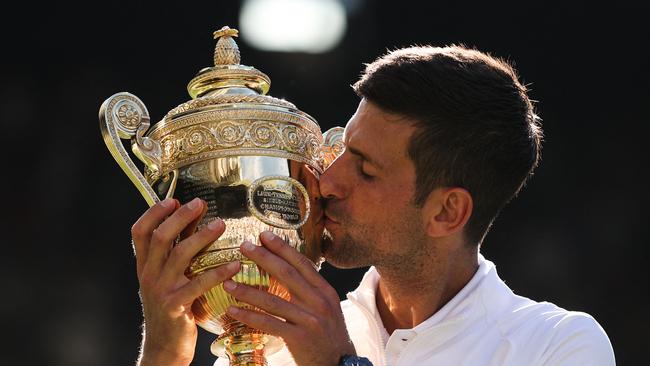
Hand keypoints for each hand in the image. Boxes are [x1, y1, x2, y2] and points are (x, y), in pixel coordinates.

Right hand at [131, 197, 240, 365]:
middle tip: (200, 203)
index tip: (173, 199)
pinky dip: (219, 272)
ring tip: (220, 225)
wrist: (164, 346)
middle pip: (160, 238)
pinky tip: (235, 264)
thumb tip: (195, 218)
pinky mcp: (176, 306)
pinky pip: (199, 283)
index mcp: (144, 265)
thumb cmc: (172, 306)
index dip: (153, 213)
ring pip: (180, 255)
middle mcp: (149, 275)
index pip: (139, 232)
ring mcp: (161, 290)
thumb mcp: (169, 277)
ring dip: (201, 236)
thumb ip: (178, 250)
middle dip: (180, 217)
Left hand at [223, 231, 355, 365]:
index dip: (282, 248)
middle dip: (264, 258)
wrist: (339, 363)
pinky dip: (250, 316)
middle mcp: (318, 302)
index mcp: (325, 290)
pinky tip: (233, 310)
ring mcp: (309, 320)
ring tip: (228, 282)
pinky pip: (269, 324)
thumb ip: (309, 289)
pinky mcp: (299, 338)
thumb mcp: (326, 306)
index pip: (302, 263)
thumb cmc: (328, 333)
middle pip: (288, 274)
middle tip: (244, 246)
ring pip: (274, 300)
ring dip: (248, 290)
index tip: (264, 235)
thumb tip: (285, 268)